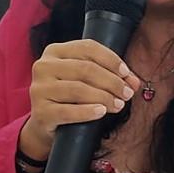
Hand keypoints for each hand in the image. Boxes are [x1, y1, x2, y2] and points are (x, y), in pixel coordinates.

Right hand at [17, 40, 140, 159]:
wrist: (45, 125)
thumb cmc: (69, 97)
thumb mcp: (85, 80)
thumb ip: (108, 76)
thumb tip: (134, 82)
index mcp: (54, 51)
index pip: (87, 47)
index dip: (111, 60)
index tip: (127, 74)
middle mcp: (43, 67)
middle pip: (85, 69)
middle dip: (112, 82)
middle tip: (127, 93)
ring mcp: (39, 89)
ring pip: (78, 89)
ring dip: (104, 97)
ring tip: (119, 105)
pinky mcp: (40, 112)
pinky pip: (68, 111)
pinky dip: (88, 112)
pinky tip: (101, 112)